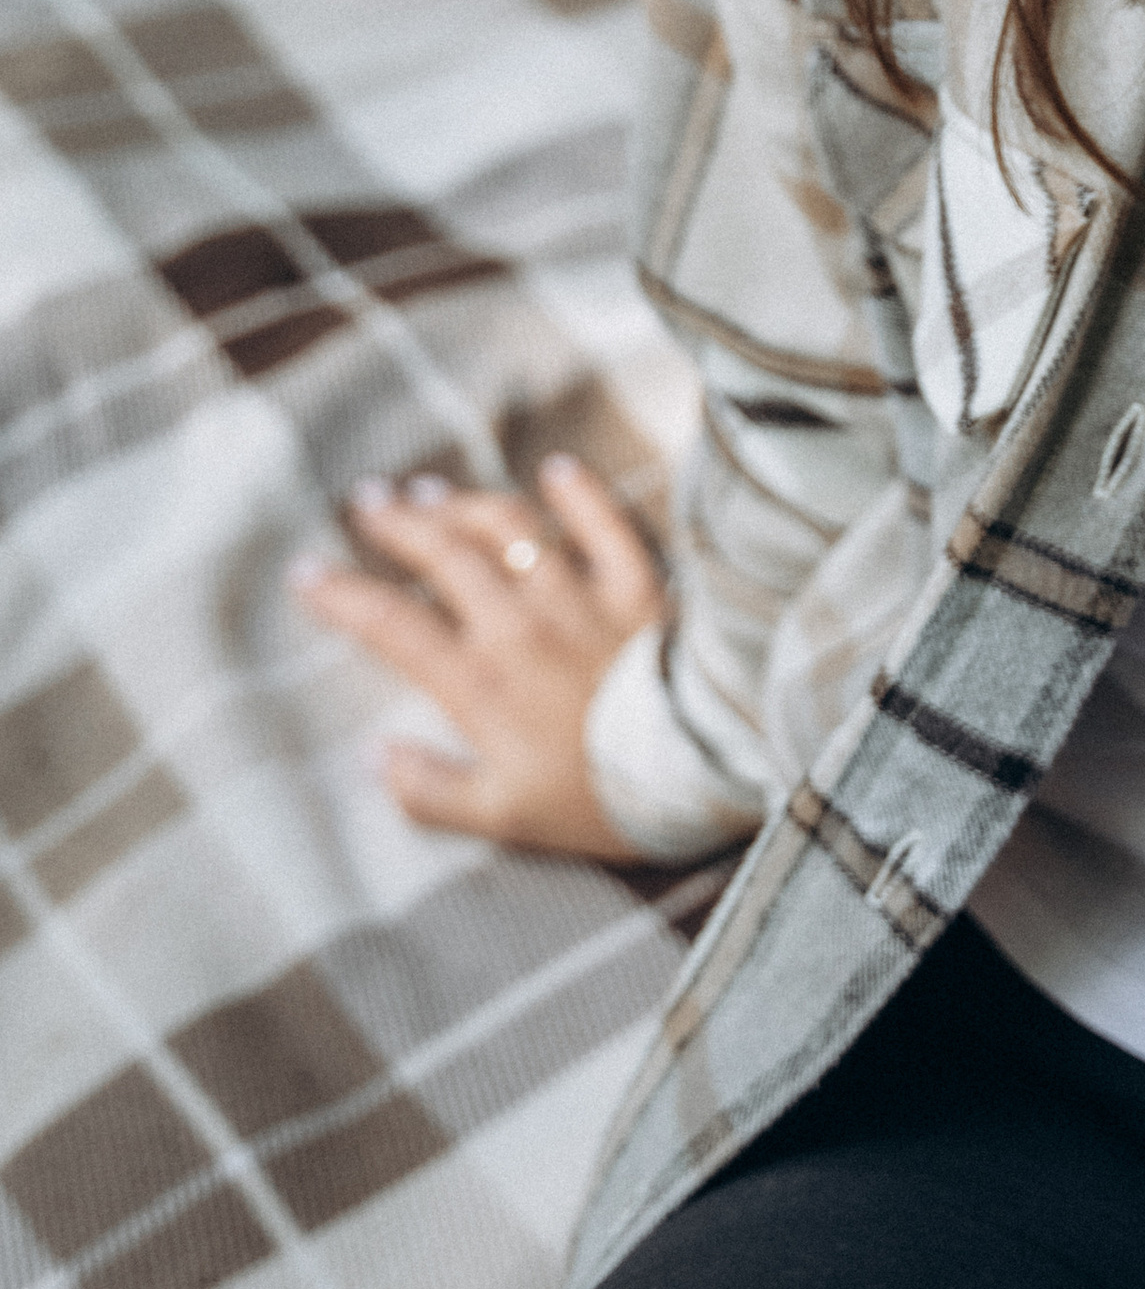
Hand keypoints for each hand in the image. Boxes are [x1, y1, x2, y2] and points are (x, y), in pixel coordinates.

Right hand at [294, 455, 667, 860]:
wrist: (695, 773)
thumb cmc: (599, 803)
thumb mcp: (504, 818)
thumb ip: (431, 791)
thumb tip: (377, 757)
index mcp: (479, 682)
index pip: (392, 625)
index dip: (342, 596)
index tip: (306, 571)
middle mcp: (521, 624)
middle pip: (444, 556)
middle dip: (396, 525)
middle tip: (365, 502)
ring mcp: (581, 597)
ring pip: (510, 529)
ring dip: (465, 504)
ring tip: (431, 490)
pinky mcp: (638, 587)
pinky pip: (605, 523)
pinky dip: (578, 492)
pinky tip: (556, 469)